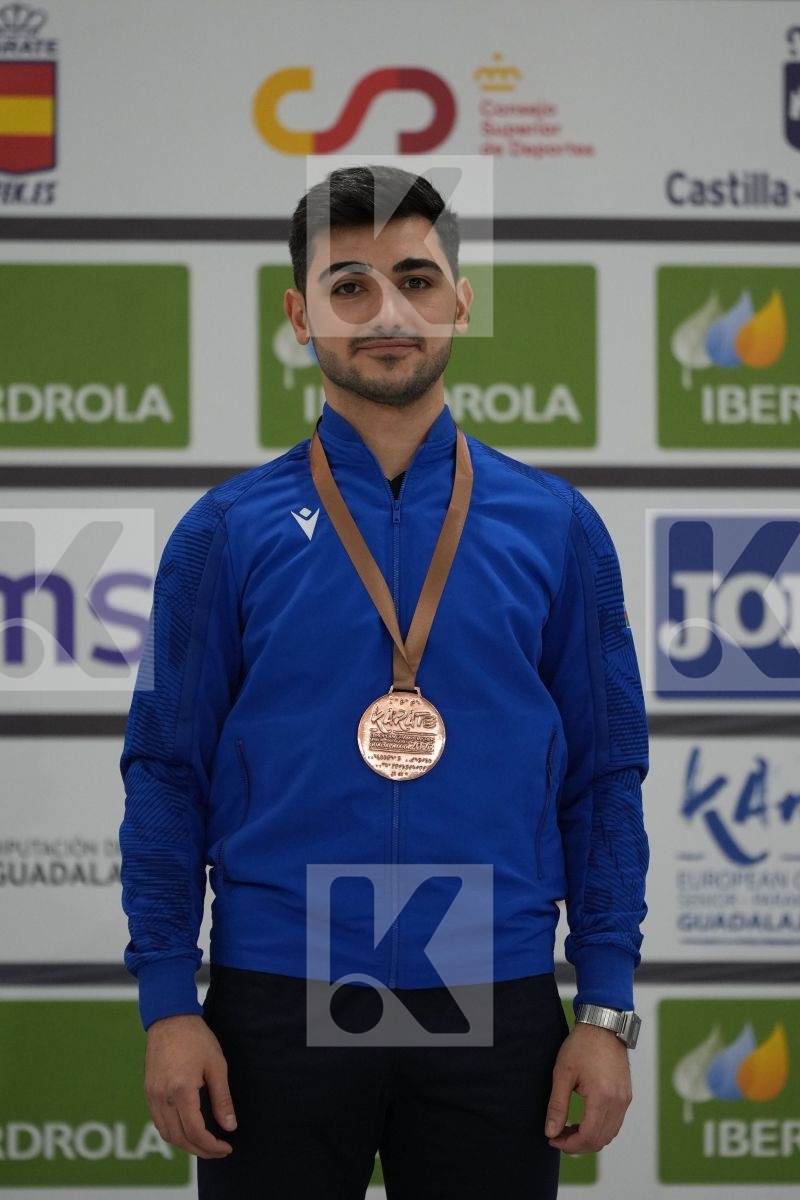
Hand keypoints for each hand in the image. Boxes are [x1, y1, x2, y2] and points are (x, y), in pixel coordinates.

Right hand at [144, 1014, 236, 1158]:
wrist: (170, 1017)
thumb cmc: (196, 1038)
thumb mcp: (217, 1065)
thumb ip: (222, 1098)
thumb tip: (230, 1126)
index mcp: (181, 1091)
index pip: (195, 1132)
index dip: (212, 1146)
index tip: (226, 1147)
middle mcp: (162, 1097)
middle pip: (179, 1139)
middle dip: (200, 1150)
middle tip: (218, 1150)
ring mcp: (152, 1095)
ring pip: (166, 1134)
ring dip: (185, 1144)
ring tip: (205, 1142)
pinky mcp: (148, 1091)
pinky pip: (159, 1121)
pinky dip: (173, 1132)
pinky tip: (187, 1128)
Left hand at [544, 1022, 631, 1153]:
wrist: (603, 1026)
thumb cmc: (582, 1045)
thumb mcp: (563, 1073)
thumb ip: (557, 1105)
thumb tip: (551, 1132)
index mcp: (602, 1096)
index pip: (589, 1136)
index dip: (570, 1144)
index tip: (553, 1139)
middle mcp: (618, 1102)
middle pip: (600, 1140)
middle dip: (578, 1145)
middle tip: (558, 1136)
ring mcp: (625, 1099)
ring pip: (609, 1134)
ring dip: (589, 1138)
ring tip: (568, 1129)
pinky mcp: (626, 1096)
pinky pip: (615, 1123)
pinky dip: (600, 1129)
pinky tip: (583, 1121)